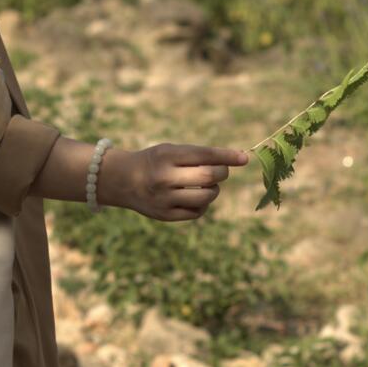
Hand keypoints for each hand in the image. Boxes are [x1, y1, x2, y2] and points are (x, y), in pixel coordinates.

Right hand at [99, 143, 249, 220]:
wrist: (123, 179)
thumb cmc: (156, 161)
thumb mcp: (171, 151)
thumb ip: (200, 155)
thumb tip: (238, 160)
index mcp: (167, 156)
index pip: (204, 155)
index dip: (227, 156)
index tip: (244, 158)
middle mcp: (164, 177)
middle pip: (208, 177)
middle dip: (221, 173)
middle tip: (220, 171)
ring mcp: (164, 199)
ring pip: (205, 197)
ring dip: (214, 190)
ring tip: (207, 185)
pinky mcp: (165, 215)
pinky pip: (196, 212)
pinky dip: (203, 205)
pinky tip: (195, 198)